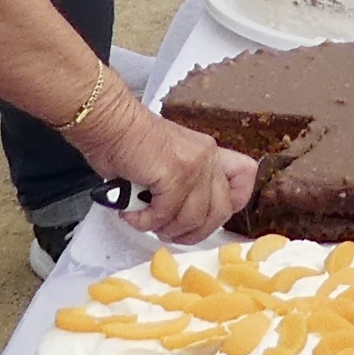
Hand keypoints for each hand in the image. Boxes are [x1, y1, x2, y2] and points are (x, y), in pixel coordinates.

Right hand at [93, 101, 258, 240]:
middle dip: (194, 232)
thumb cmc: (127, 141)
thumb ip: (184, 182)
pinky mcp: (175, 173)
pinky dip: (145, 221)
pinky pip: (166, 214)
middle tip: (170, 233)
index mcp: (208, 152)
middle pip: (220, 211)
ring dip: (166, 229)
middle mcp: (208, 156)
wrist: (108, 121)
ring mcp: (194, 164)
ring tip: (145, 222)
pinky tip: (132, 214)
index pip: (245, 176)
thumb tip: (182, 216)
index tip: (209, 215)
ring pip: (193, 218)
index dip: (233, 203)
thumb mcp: (168, 159)